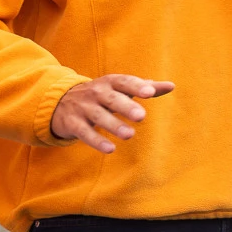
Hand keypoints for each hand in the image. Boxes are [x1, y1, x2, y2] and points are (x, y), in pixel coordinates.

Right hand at [50, 74, 174, 153]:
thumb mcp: (120, 88)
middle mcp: (96, 92)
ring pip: (99, 116)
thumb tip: (171, 85)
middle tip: (141, 116)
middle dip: (126, 107)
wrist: (59, 100)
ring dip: (113, 126)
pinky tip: (110, 149)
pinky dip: (96, 141)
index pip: (125, 82)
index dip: (137, 87)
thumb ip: (146, 87)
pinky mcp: (73, 123)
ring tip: (129, 135)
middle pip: (112, 99)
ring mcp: (83, 107)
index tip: (150, 93)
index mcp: (110, 82)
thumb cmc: (102, 95)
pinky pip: (84, 132)